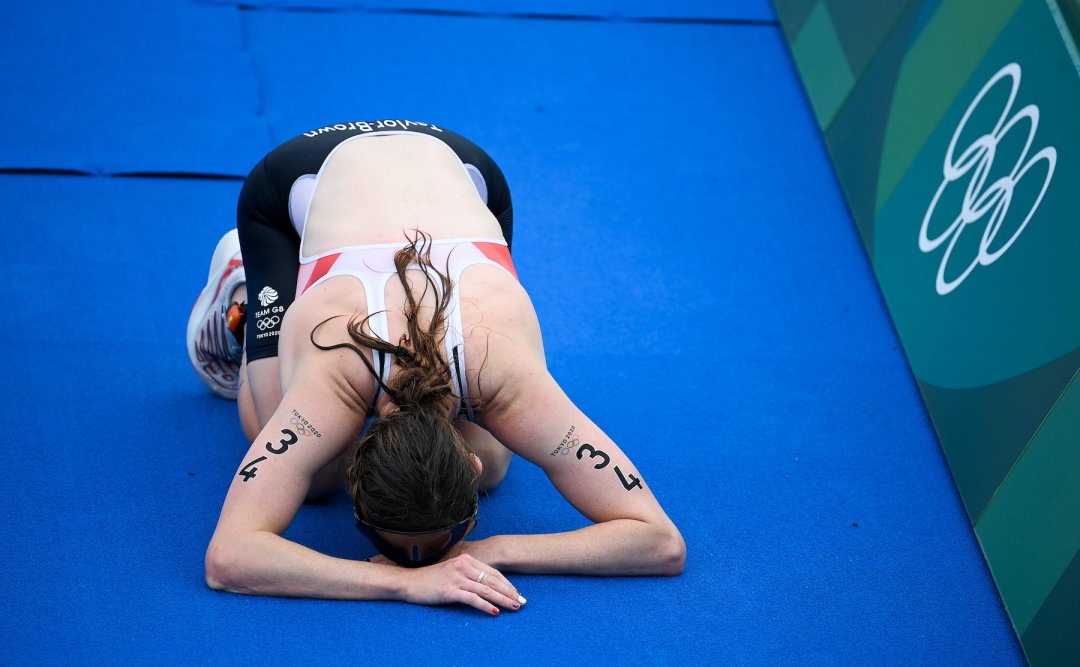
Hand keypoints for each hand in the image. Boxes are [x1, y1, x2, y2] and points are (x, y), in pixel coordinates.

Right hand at [395, 553, 525, 615]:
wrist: (409, 582)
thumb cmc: (431, 579)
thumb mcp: (452, 570)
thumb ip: (468, 574)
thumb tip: (487, 585)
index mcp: (466, 559)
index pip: (492, 572)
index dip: (507, 583)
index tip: (517, 593)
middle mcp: (463, 566)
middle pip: (492, 580)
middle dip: (510, 592)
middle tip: (522, 602)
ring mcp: (457, 578)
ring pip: (486, 589)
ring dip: (503, 599)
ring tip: (514, 606)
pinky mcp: (450, 590)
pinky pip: (472, 599)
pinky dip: (485, 605)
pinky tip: (495, 611)